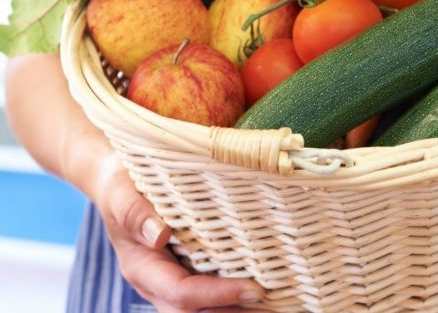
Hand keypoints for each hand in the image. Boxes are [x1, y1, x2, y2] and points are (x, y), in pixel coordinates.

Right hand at [92, 154, 267, 312]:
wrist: (116, 183)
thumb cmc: (120, 186)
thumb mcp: (122, 195)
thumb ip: (136, 214)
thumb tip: (160, 235)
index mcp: (143, 269)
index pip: (182, 293)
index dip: (218, 294)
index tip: (254, 289)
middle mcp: (158, 283)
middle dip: (233, 312)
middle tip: (274, 308)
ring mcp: (171, 280)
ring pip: (204, 309)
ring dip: (236, 310)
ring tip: (276, 306)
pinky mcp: (186, 270)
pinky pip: (209, 294)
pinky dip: (233, 297)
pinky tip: (265, 291)